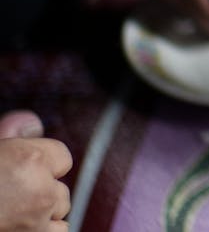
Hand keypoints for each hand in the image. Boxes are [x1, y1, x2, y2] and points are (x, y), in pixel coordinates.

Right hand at [0, 112, 71, 231]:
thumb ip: (9, 134)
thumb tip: (31, 123)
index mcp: (30, 158)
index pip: (62, 157)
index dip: (43, 164)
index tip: (23, 171)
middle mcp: (40, 188)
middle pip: (60, 188)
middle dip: (41, 192)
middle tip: (11, 195)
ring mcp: (38, 218)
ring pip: (59, 212)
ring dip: (43, 214)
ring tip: (14, 211)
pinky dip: (42, 230)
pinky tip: (19, 225)